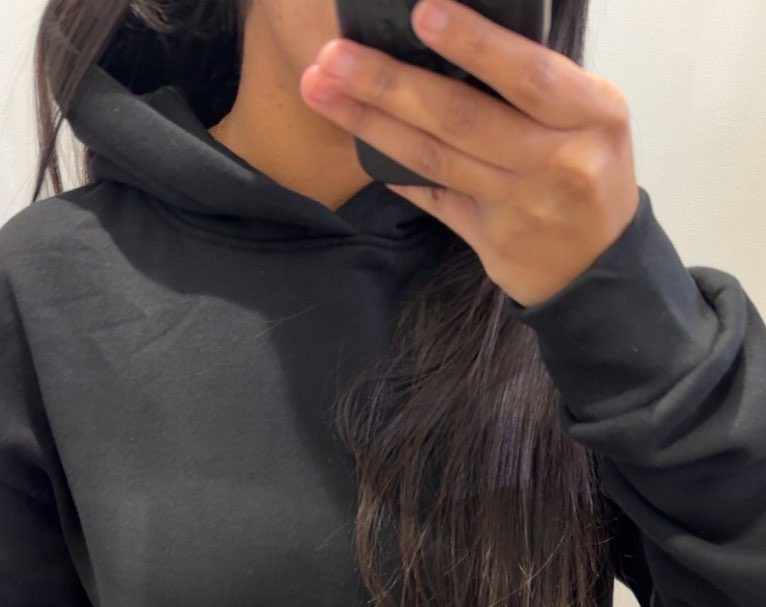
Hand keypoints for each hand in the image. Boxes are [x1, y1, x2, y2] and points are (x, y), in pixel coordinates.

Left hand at [300, 0, 640, 307]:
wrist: (599, 266)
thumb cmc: (589, 168)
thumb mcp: (589, 114)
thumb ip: (534, 82)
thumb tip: (450, 33)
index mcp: (591, 114)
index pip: (528, 74)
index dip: (473, 44)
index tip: (423, 13)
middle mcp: (556, 161)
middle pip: (461, 118)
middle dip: (389, 84)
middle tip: (333, 58)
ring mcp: (519, 206)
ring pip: (435, 158)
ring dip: (372, 123)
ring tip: (322, 91)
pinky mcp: (489, 241)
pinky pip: (433, 197)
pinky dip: (395, 170)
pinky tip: (358, 144)